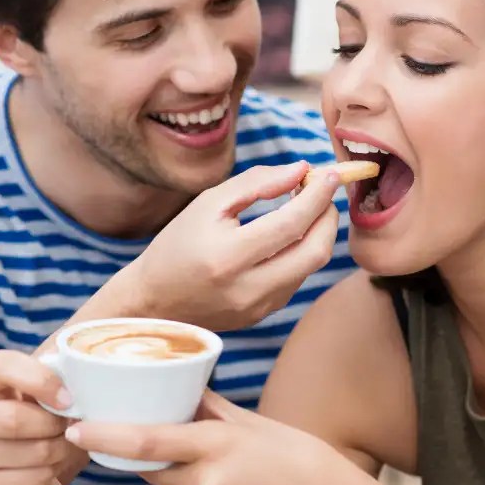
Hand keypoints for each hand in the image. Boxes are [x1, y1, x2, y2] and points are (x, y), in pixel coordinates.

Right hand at [0, 350, 83, 484]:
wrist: (18, 467)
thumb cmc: (37, 416)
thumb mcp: (42, 388)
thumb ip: (58, 370)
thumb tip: (82, 362)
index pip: (3, 366)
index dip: (41, 380)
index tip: (68, 398)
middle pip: (15, 419)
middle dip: (54, 424)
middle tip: (69, 425)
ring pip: (34, 452)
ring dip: (61, 449)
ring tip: (63, 444)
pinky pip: (34, 478)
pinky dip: (52, 472)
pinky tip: (51, 465)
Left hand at [66, 390, 384, 484]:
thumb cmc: (296, 454)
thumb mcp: (252, 422)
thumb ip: (209, 408)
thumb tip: (177, 385)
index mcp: (216, 445)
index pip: (148, 441)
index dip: (106, 436)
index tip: (76, 429)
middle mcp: (208, 482)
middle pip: (157, 470)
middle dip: (159, 458)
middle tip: (193, 449)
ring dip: (195, 482)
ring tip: (241, 478)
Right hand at [121, 162, 341, 331]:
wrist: (154, 300)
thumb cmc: (179, 244)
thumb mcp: (208, 203)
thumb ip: (256, 183)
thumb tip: (301, 170)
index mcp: (228, 256)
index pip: (291, 224)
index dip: (317, 197)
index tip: (330, 175)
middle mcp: (248, 288)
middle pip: (315, 251)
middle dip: (328, 216)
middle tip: (323, 192)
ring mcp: (259, 307)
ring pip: (311, 266)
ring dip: (318, 233)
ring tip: (305, 208)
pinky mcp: (264, 314)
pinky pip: (298, 279)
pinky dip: (302, 251)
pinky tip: (290, 234)